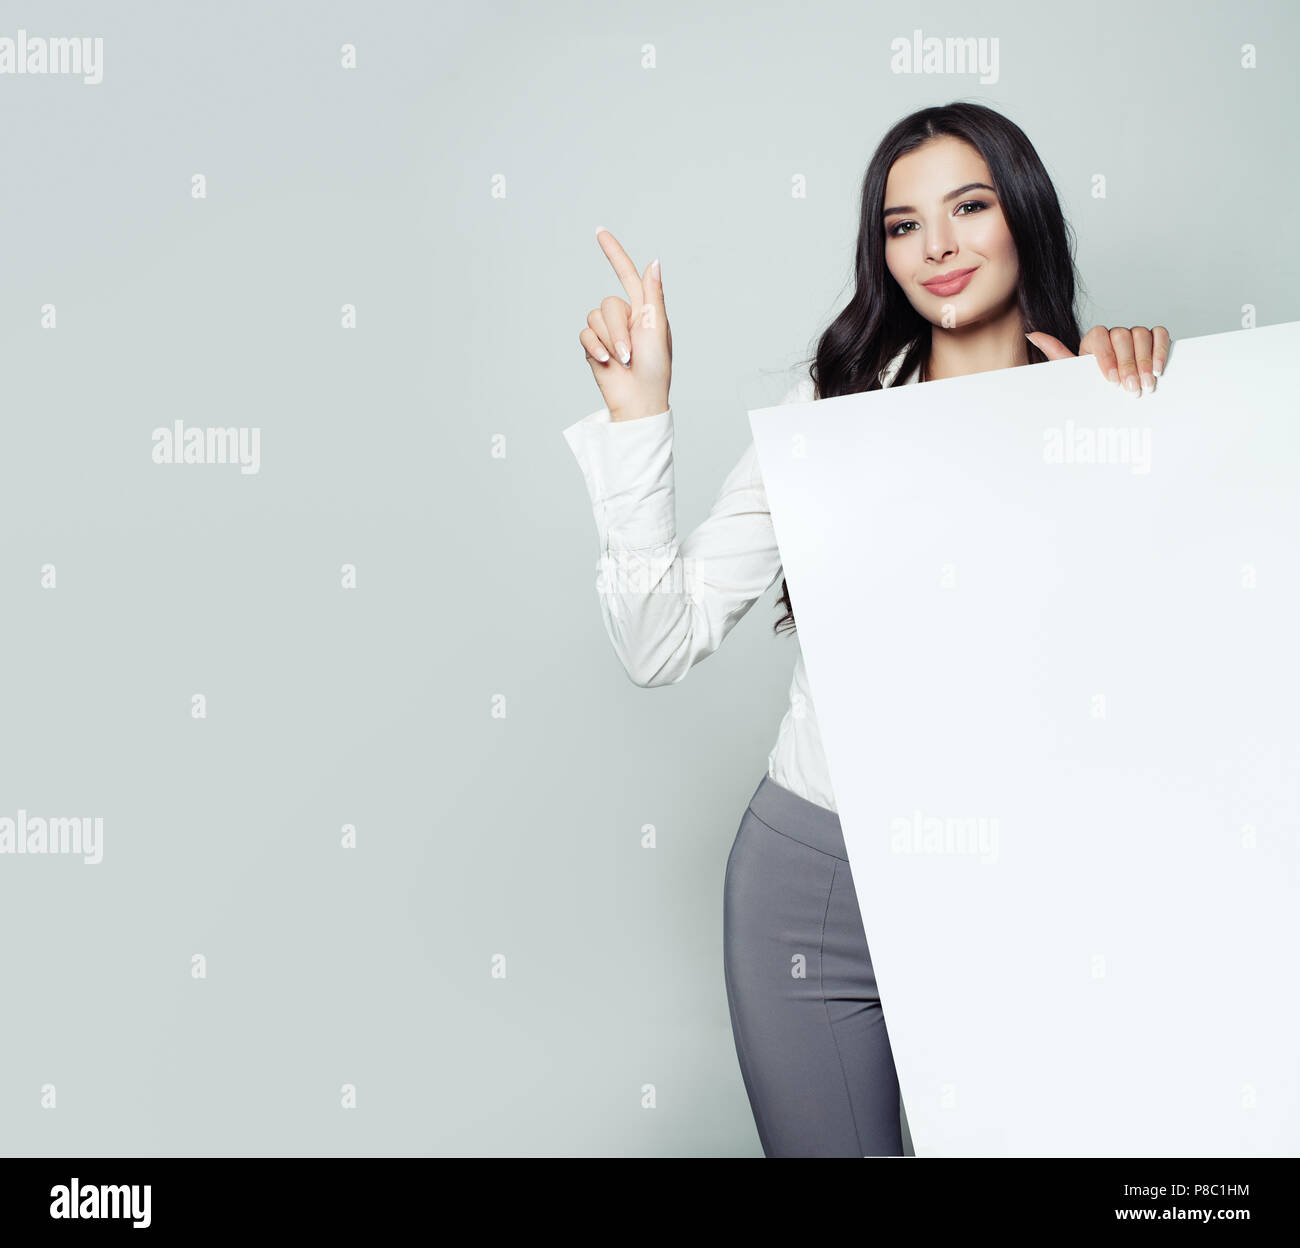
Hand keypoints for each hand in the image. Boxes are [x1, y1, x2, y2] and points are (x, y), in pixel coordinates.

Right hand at [579, 228, 671, 420]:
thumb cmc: (655, 368)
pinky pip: (585, 334)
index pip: (626, 274)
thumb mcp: (657, 328)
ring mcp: (607, 332)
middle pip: (608, 303)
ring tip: (623, 360)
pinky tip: (606, 362)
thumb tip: (654, 261)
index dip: (613, 253)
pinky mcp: (592, 346)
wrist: (638, 399)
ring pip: (595, 318)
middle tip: (630, 353)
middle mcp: (624, 317)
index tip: (599, 232)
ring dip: (609, 340)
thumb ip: (652, 295)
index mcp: (644, 309)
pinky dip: (595, 347)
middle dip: (617, 329)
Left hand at [1027, 325, 1170, 395]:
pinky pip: (1160, 334)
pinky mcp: (1154, 338)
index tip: (1111, 381)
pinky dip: (1161, 350)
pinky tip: (1159, 370)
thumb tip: (1031, 334)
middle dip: (1128, 365)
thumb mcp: (1074, 372)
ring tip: (1146, 385)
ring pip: (1142, 335)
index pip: (1100, 336)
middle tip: (1131, 389)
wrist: (1113, 391)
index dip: (1107, 358)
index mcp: (1094, 339)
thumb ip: (1056, 353)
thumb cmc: (1092, 383)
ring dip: (1145, 362)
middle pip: (1123, 336)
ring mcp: (1135, 334)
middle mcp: (1115, 334)